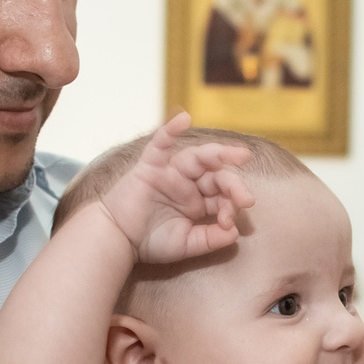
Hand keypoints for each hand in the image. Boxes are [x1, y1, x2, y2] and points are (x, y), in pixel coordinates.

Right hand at [101, 111, 254, 263]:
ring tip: (239, 155)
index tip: (228, 224)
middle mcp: (188, 182)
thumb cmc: (149, 242)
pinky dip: (170, 129)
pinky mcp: (150, 165)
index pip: (222, 196)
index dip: (230, 207)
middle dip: (234, 185)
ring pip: (197, 157)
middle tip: (246, 199)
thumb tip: (235, 233)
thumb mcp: (186, 244)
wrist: (117, 241)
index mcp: (198, 200)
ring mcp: (170, 171)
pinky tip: (183, 119)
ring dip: (218, 153)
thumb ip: (210, 239)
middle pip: (216, 175)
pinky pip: (160, 143)